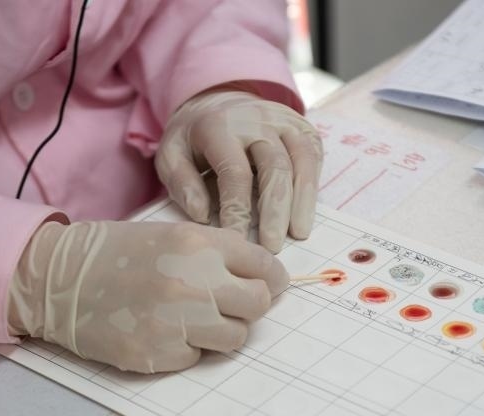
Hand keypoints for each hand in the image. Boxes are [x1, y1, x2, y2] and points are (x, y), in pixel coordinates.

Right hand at [7, 220, 287, 372]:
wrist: (59, 279)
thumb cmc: (119, 255)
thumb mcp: (172, 236)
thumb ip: (220, 253)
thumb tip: (268, 279)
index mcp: (198, 243)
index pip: (265, 267)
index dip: (271, 280)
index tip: (267, 286)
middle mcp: (192, 280)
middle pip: (258, 305)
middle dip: (250, 306)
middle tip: (230, 306)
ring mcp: (175, 320)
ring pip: (236, 337)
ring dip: (222, 331)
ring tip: (193, 319)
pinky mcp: (158, 354)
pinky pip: (197, 357)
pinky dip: (186, 348)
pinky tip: (161, 331)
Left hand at [155, 89, 322, 252]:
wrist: (218, 101)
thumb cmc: (194, 140)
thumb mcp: (171, 154)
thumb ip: (181, 182)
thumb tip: (201, 214)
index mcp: (219, 126)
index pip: (234, 172)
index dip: (238, 209)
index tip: (237, 241)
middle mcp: (256, 119)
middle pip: (274, 166)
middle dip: (275, 211)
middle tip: (272, 247)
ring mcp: (283, 121)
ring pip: (301, 161)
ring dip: (301, 201)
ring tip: (298, 234)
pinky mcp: (301, 127)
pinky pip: (313, 157)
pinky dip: (312, 187)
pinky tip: (305, 214)